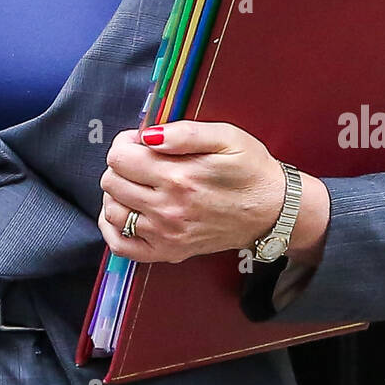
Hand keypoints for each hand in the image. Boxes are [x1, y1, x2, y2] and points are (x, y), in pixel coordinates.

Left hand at [97, 121, 288, 262]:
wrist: (272, 211)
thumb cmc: (250, 170)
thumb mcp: (226, 137)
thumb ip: (184, 133)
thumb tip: (147, 135)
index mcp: (179, 177)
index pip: (120, 157)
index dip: (125, 143)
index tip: (141, 141)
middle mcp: (168, 209)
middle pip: (111, 182)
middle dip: (121, 164)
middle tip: (142, 160)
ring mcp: (166, 235)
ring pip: (112, 211)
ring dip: (117, 192)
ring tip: (137, 182)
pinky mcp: (169, 252)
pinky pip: (121, 246)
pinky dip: (113, 227)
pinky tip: (125, 211)